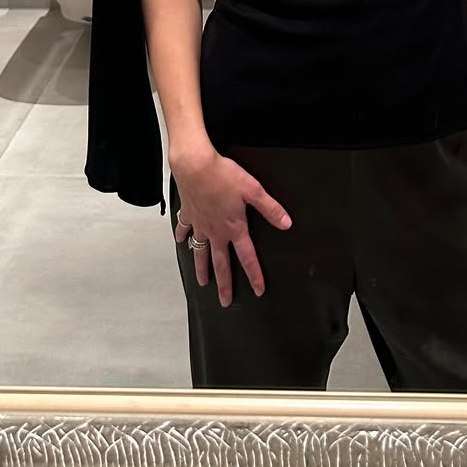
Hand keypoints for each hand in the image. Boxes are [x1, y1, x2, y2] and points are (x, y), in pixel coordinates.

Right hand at [173, 147, 291, 307]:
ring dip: (201, 269)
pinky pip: (184, 229)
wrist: (195, 165)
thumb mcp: (253, 190)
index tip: (258, 289)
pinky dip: (182, 236)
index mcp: (233, 227)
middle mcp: (215, 231)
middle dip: (224, 284)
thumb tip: (286, 222)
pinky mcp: (188, 213)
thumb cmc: (222, 175)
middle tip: (225, 301)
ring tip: (202, 282)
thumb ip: (270, 209)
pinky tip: (181, 242)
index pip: (247, 257)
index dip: (254, 275)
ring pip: (200, 252)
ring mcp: (199, 224)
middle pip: (221, 264)